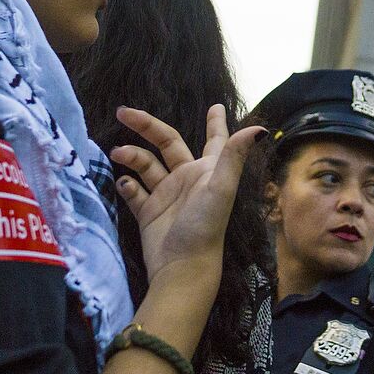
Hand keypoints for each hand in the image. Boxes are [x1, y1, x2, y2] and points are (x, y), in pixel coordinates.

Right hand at [109, 104, 262, 287]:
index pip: (214, 140)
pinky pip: (134, 191)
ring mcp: (167, 195)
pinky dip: (126, 183)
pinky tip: (123, 182)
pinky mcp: (149, 212)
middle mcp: (187, 179)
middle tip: (123, 113)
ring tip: (118, 153)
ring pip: (146, 164)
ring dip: (132, 156)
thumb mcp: (220, 189)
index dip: (215, 124)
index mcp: (208, 172)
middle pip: (166, 143)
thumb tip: (255, 129)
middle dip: (146, 127)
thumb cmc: (205, 228)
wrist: (181, 267)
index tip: (216, 106)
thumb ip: (232, 157)